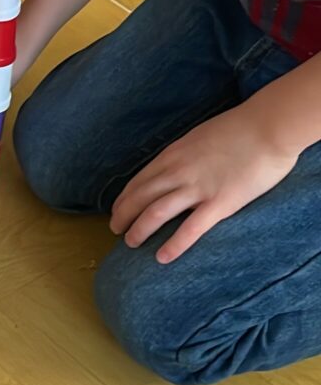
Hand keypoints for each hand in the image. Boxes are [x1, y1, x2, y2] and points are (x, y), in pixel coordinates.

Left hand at [110, 107, 298, 262]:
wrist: (268, 127)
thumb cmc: (240, 128)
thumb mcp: (199, 137)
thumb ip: (184, 154)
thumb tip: (175, 167)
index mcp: (173, 154)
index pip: (139, 181)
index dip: (124, 199)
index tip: (116, 211)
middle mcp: (178, 171)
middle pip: (139, 198)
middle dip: (122, 216)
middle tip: (115, 231)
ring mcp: (197, 188)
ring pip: (155, 213)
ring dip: (139, 230)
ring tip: (131, 243)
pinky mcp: (219, 203)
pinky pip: (190, 229)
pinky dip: (173, 245)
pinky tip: (162, 258)